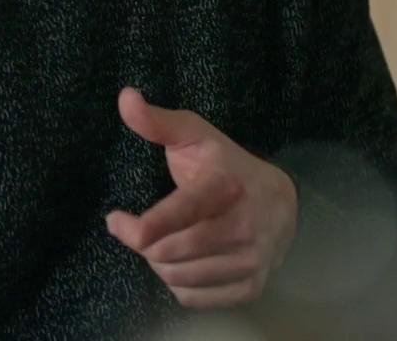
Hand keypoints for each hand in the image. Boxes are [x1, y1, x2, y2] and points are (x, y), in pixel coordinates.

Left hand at [106, 87, 297, 310]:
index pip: (180, 214)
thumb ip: (158, 121)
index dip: (141, 227)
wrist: (281, 202)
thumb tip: (125, 96)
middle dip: (144, 244)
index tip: (115, 219)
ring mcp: (251, 261)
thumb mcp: (195, 135)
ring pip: (180, 278)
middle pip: (171, 252)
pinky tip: (181, 264)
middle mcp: (244, 227)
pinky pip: (196, 299)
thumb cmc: (225, 165)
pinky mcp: (252, 286)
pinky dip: (179, 286)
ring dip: (159, 264)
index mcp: (226, 187)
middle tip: (138, 230)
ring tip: (160, 244)